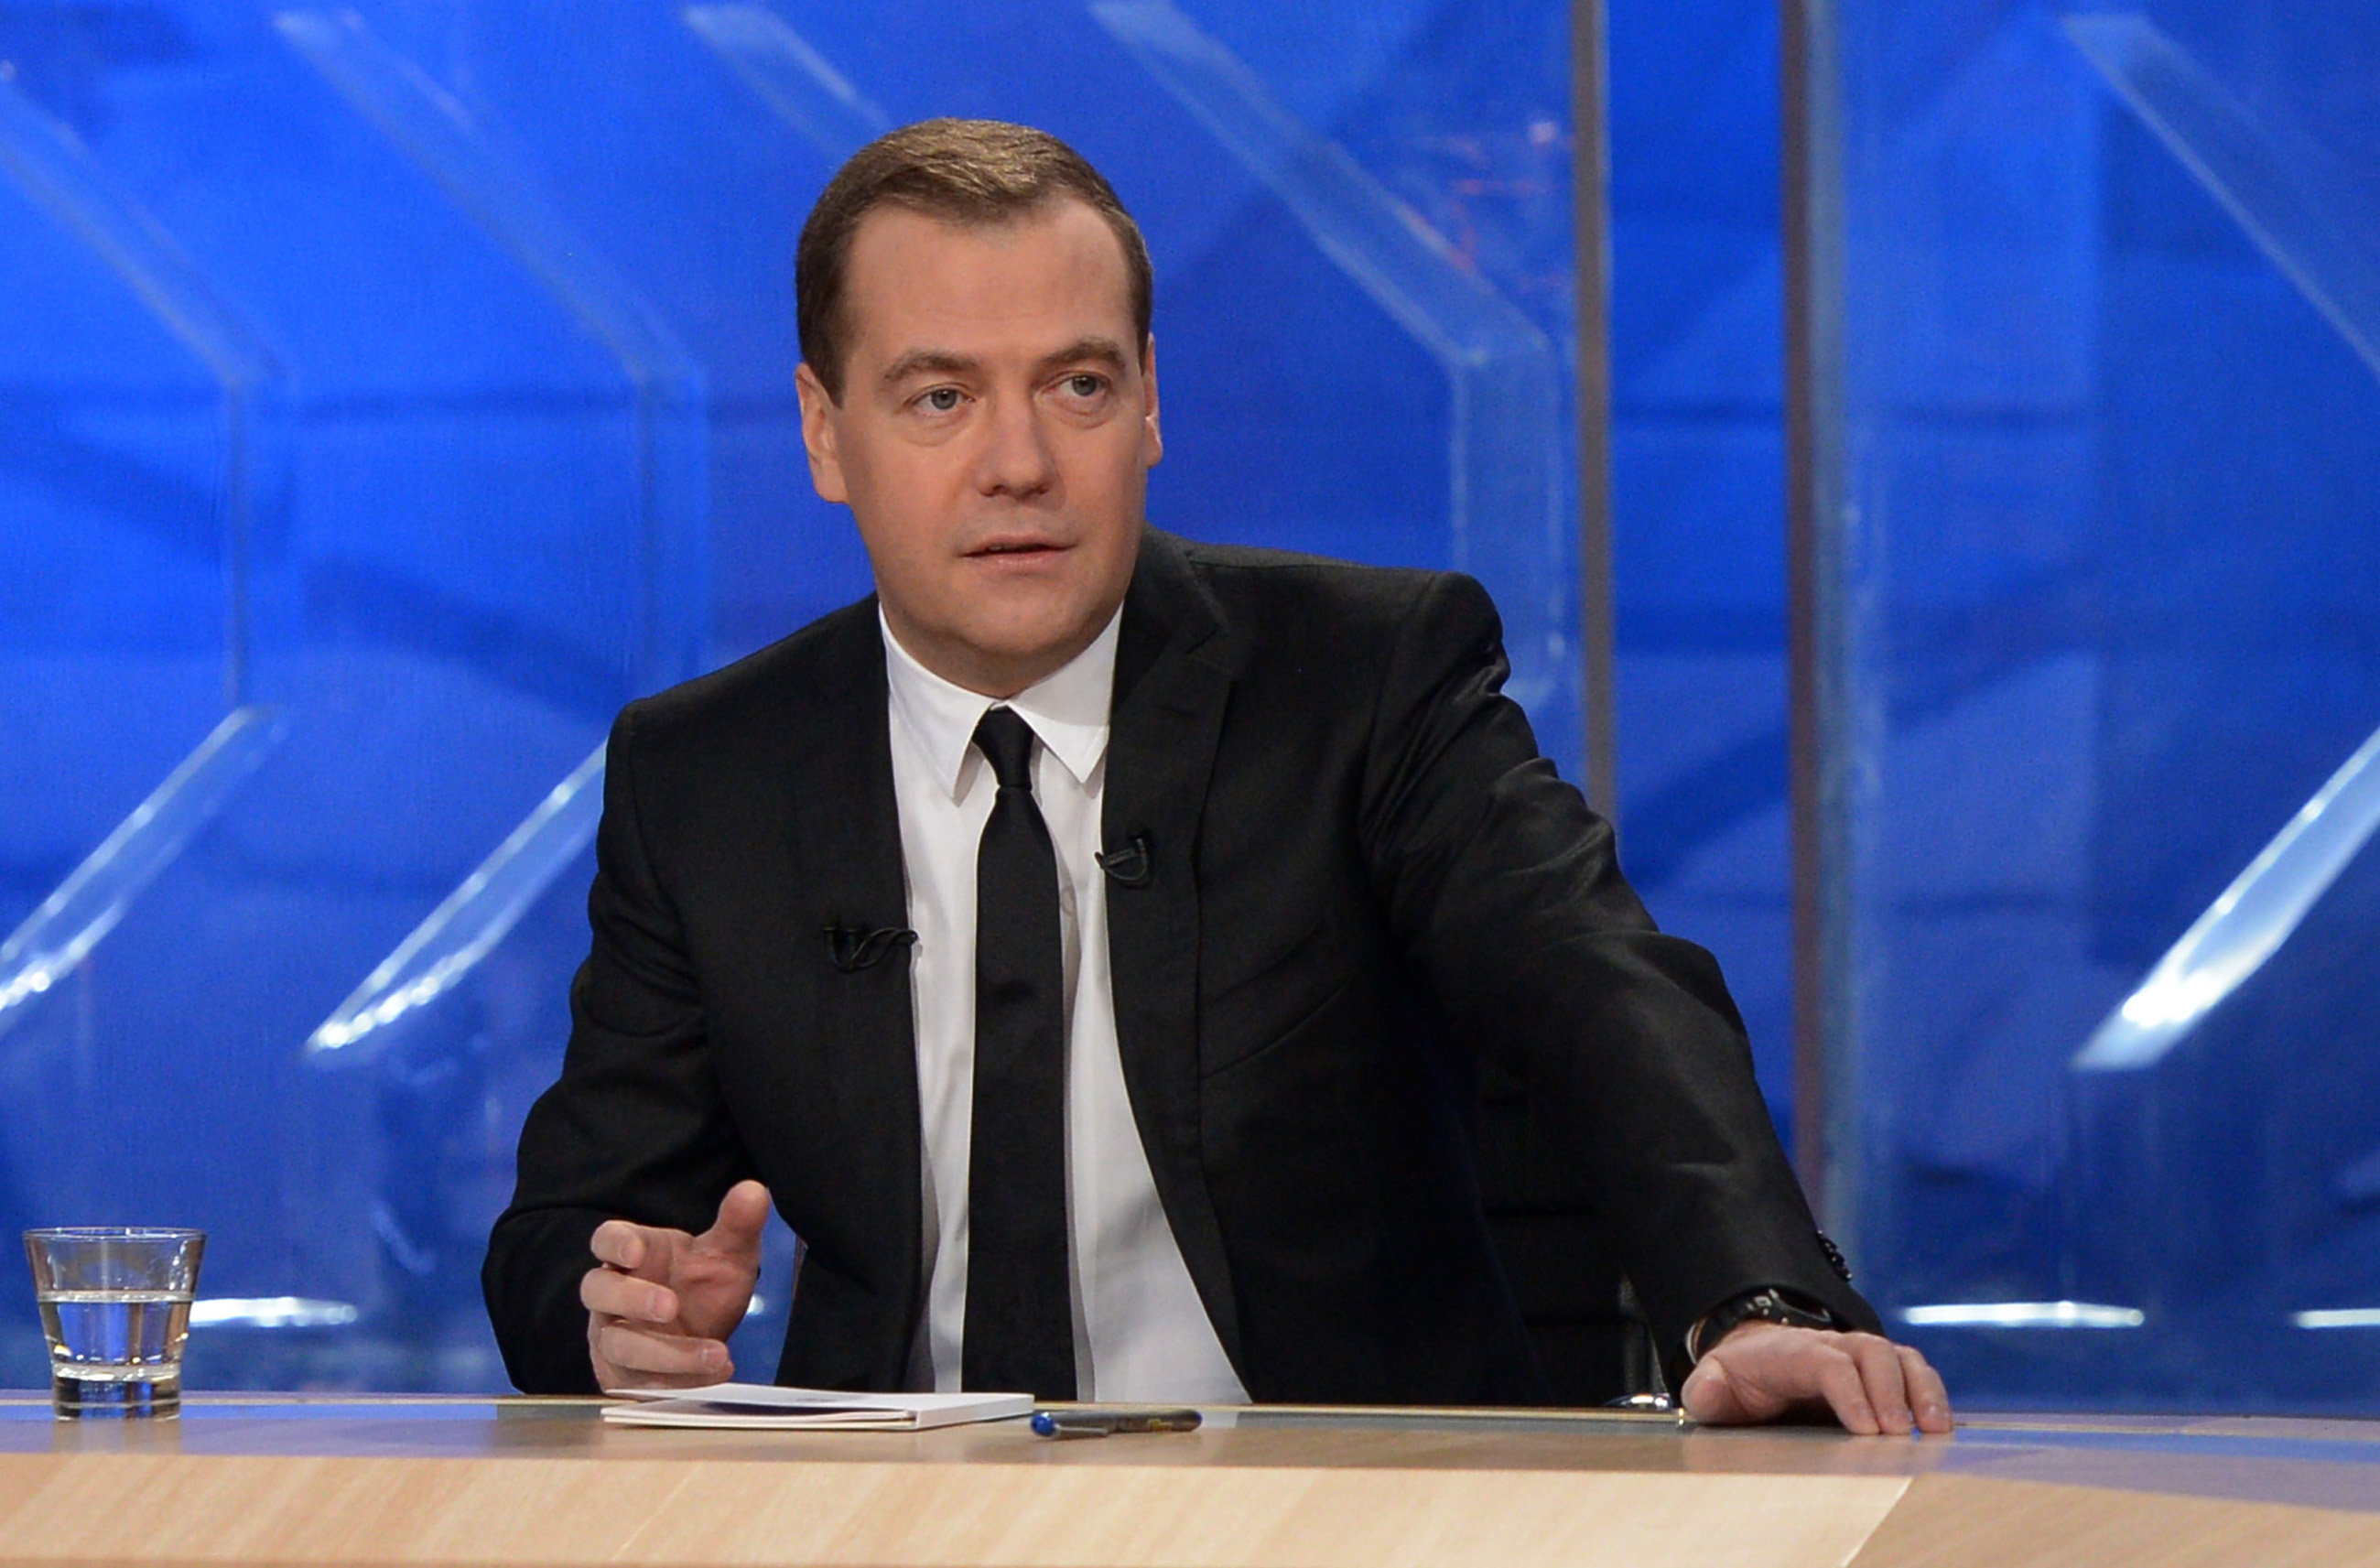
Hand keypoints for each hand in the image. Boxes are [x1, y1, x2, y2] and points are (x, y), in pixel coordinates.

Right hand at [581, 1180, 770, 1390]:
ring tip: (716, 1353)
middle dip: (631, 1300)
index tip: (636, 1250)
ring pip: (619, 1345)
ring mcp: (612, 1337)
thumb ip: (737, 1225)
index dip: (615, 1244)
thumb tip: (753, 1191)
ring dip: (666, 1353)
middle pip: (597, 1291)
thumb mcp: (728, 1255)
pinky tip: (714, 1376)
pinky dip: (679, 1383)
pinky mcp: (623, 1377)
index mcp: (633, 1255)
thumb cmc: (704, 1287)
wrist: (704, 1338)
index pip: (606, 1239)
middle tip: (671, 1306)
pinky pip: (639, 1384)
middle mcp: (612, 1296)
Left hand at [1679, 1320, 1952, 1434]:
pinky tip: (1941, 1428)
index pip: (1826, 1362)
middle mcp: (1833, 1346)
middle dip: (1889, 1390)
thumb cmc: (1738, 1380)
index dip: (1850, 1391)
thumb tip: (1710, 1391)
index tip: (1866, 1429)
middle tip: (1900, 1434)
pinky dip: (1932, 1395)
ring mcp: (1860, 1358)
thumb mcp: (1712, 1384)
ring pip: (1899, 1358)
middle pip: (1871, 1352)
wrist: (1757, 1361)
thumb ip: (1706, 1390)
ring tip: (1935, 1429)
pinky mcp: (1881, 1375)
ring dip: (1921, 1391)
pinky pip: (1914, 1373)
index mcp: (1791, 1352)